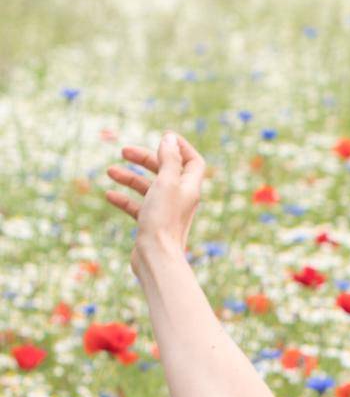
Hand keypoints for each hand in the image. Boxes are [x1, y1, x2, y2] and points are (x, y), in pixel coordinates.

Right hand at [103, 131, 206, 269]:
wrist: (156, 258)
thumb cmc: (163, 220)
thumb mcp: (166, 182)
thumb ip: (169, 159)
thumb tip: (169, 138)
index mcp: (188, 188)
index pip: (193, 162)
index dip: (180, 147)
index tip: (163, 137)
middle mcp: (180, 199)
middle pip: (166, 171)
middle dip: (145, 159)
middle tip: (124, 151)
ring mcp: (166, 213)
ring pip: (149, 188)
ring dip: (130, 178)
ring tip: (110, 171)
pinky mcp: (152, 225)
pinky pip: (139, 207)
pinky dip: (125, 199)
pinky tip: (109, 195)